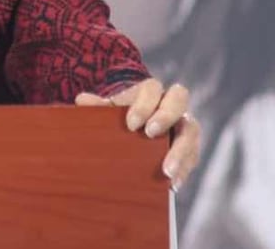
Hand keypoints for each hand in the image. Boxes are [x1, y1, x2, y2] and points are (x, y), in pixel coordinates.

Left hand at [76, 79, 200, 190]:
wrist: (137, 129)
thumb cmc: (122, 117)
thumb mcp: (110, 111)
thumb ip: (98, 106)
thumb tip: (82, 100)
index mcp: (150, 91)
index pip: (152, 88)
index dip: (144, 104)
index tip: (130, 124)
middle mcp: (172, 104)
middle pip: (179, 99)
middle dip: (165, 116)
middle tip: (150, 134)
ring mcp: (184, 125)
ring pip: (191, 131)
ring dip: (180, 151)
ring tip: (166, 171)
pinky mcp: (191, 147)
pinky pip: (193, 156)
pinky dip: (184, 170)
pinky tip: (172, 185)